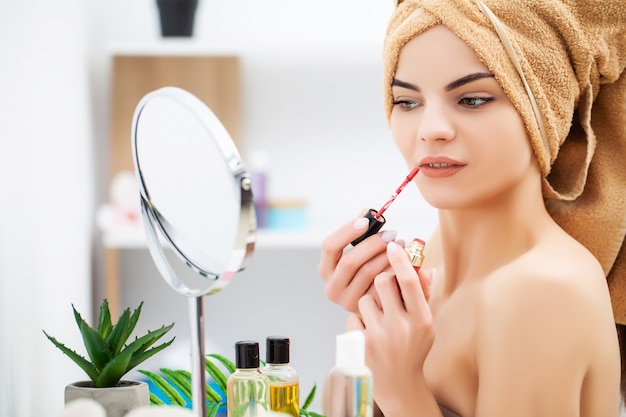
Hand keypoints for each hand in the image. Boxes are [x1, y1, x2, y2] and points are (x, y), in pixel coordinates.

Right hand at [318, 214, 398, 312]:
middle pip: (350, 261)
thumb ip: (360, 233)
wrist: (378, 306)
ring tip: (401, 245)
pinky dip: (393, 271)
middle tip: (391, 233)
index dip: (346, 231)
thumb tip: (366, 212)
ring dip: (386, 256)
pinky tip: (403, 262)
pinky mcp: (366, 309)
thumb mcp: (358, 253)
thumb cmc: (367, 270)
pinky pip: (382, 285)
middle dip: (372, 244)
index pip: (329, 246)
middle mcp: (332, 287)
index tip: (366, 220)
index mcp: (325, 269)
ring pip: (367, 272)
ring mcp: (347, 301)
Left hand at [347, 241, 434, 411]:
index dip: (400, 260)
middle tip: (385, 288)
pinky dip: (359, 322)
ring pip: (365, 298)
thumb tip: (424, 268)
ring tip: (378, 319)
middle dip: (381, 280)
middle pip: (383, 282)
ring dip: (369, 304)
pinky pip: (353, 317)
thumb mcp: (425, 324)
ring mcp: (379, 336)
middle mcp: (401, 327)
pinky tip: (368, 333)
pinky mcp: (361, 343)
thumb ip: (423, 295)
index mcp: (421, 320)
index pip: (409, 282)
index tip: (392, 246)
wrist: (398, 383)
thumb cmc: (413, 348)